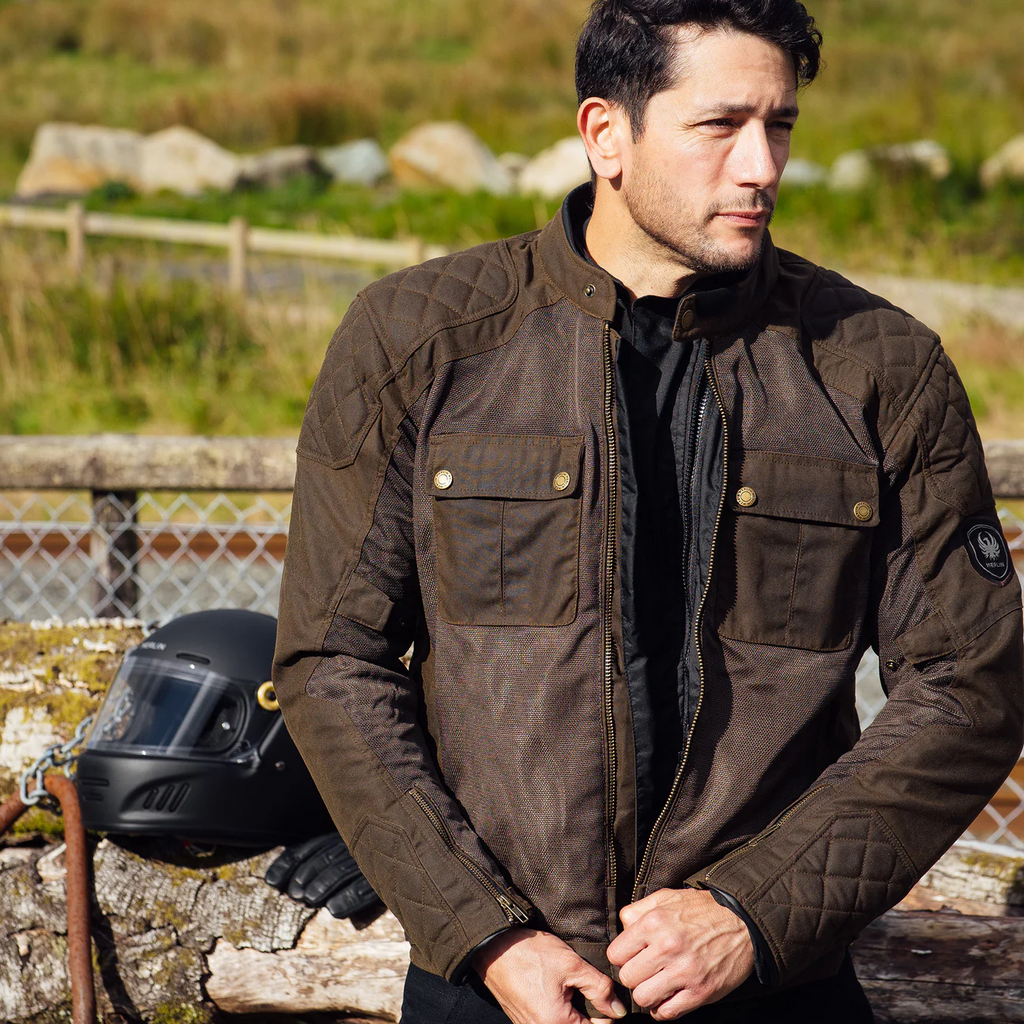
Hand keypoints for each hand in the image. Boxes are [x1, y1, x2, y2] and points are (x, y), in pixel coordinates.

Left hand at [264, 832, 380, 918]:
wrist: (404, 881)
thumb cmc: (366, 886)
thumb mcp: (340, 880)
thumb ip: (317, 883)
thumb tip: (290, 892)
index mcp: (341, 840)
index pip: (310, 847)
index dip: (288, 862)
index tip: (269, 881)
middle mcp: (357, 844)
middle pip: (327, 855)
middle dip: (307, 873)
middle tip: (294, 894)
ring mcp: (374, 857)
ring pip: (344, 867)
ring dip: (324, 883)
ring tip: (309, 900)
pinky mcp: (389, 877)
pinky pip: (367, 885)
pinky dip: (349, 898)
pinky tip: (334, 911)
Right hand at [473, 927, 627, 1023]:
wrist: (494, 947)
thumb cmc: (530, 954)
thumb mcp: (571, 965)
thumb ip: (599, 989)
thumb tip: (618, 1009)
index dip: (605, 1012)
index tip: (601, 993)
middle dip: (588, 1011)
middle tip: (583, 986)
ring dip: (573, 1011)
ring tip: (567, 986)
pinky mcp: (523, 1021)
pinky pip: (548, 1022)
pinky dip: (558, 1010)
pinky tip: (554, 989)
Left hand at [607, 888, 752, 1019]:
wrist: (742, 922)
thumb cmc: (701, 909)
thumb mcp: (665, 898)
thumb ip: (638, 910)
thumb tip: (622, 929)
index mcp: (654, 923)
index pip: (616, 954)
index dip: (622, 957)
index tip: (631, 957)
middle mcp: (667, 947)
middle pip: (627, 978)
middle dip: (633, 976)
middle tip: (644, 971)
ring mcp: (684, 971)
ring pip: (643, 998)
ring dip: (647, 994)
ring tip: (655, 985)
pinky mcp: (700, 991)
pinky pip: (667, 1013)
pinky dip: (663, 1009)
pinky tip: (668, 997)